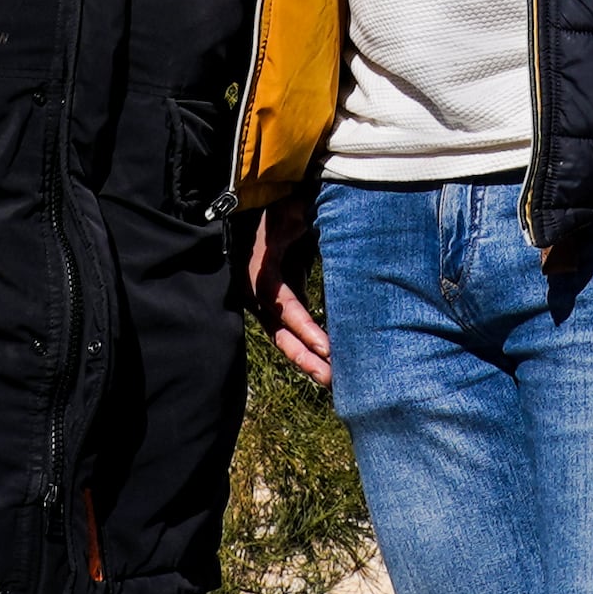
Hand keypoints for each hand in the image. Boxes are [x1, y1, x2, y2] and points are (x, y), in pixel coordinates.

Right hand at [245, 205, 331, 386]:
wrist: (262, 215)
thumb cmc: (278, 213)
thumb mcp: (288, 213)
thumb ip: (298, 218)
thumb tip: (311, 218)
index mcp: (260, 273)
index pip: (282, 305)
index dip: (304, 327)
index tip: (327, 348)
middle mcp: (258, 295)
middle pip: (280, 333)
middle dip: (305, 358)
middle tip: (330, 378)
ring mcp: (267, 305)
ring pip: (285, 338)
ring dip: (308, 359)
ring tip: (333, 380)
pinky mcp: (279, 306)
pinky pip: (292, 331)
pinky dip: (308, 346)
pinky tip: (330, 362)